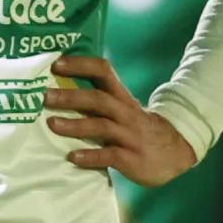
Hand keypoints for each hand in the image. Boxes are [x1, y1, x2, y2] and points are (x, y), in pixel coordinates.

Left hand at [46, 54, 197, 186]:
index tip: (57, 64)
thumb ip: (100, 104)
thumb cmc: (139, 130)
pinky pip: (110, 155)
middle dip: (71, 96)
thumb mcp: (125, 111)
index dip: (81, 65)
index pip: (104, 71)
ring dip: (75, 125)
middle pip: (98, 99)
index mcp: (122, 98)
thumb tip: (61, 93)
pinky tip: (73, 157)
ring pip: (102, 126)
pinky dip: (90, 156)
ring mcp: (130, 136)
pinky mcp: (133, 158)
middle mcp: (126, 113)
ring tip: (52, 125)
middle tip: (45, 96)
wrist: (177, 153)